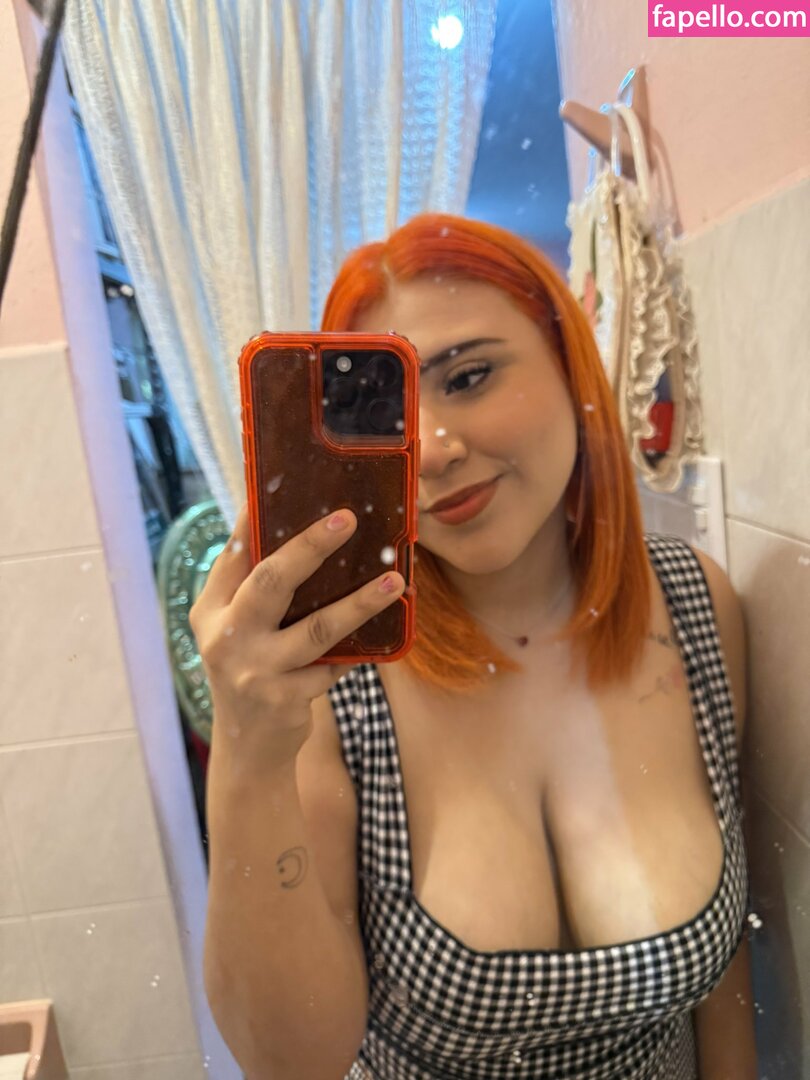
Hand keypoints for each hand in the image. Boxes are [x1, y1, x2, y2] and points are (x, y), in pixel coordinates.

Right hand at [189, 503, 404, 768]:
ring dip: (361, 602)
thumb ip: (254, 587)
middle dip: (311, 546)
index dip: (257, 519)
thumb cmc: (251, 671)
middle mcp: (225, 636)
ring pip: (317, 628)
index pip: (234, 553)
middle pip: (271, 580)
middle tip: (348, 520)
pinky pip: (334, 664)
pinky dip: (358, 649)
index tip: (286, 487)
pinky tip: (382, 636)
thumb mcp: (236, 629)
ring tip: (395, 580)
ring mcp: (254, 670)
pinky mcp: (284, 699)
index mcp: (211, 609)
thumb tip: (301, 531)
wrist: (248, 749)